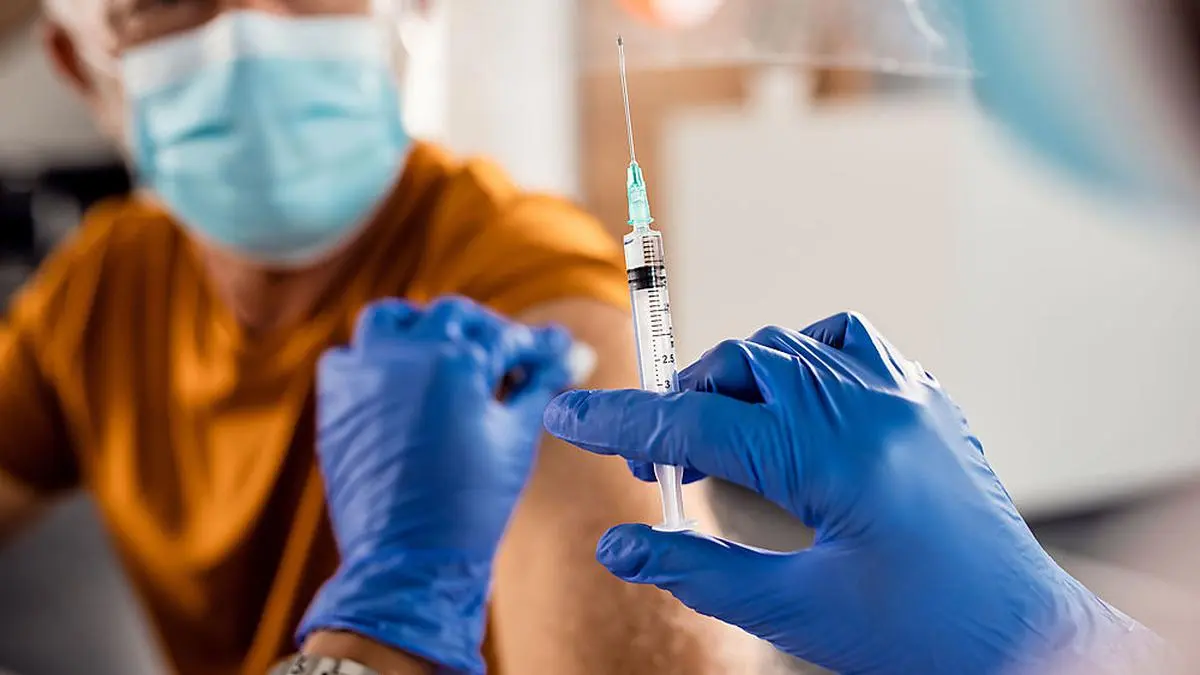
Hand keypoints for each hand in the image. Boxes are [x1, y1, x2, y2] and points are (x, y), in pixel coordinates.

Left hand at [299, 296, 574, 674]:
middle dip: (486, 331)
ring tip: (447, 355)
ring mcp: (363, 375)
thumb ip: (541, 385)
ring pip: (391, 321)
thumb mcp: (516, 436)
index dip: (538, 345)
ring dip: (422, 329)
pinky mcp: (335, 402)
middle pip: (453, 317)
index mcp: (455, 361)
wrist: (409, 560)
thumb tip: (573, 353)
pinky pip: (350, 358)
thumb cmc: (472, 503)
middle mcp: (403, 355)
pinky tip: (402, 384)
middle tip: (510, 357)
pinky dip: (376, 360)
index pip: (506, 337)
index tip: (558, 350)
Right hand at [544, 312, 1148, 674]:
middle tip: (663, 471)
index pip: (696, 421)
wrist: (1024, 638)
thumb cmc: (920, 637)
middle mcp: (869, 406)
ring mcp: (904, 395)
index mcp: (832, 456)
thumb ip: (697, 569)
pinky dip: (803, 358)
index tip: (567, 417)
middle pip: (738, 365)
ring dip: (738, 380)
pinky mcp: (926, 401)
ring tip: (724, 441)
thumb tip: (617, 547)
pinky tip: (795, 404)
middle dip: (683, 406)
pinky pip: (850, 343)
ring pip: (788, 346)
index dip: (620, 421)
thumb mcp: (795, 611)